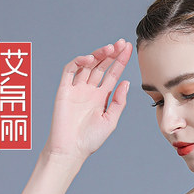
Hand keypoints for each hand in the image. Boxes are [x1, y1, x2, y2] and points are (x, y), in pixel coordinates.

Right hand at [42, 39, 132, 162]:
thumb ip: (118, 102)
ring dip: (98, 55)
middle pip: (101, 66)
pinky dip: (79, 62)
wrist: (72, 150)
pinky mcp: (64, 90)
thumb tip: (126, 83)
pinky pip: (70, 70)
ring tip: (110, 49)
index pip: (112, 74)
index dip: (120, 61)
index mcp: (101, 97)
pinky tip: (90, 59)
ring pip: (87, 65)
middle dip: (111, 54)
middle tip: (122, 44)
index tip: (129, 49)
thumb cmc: (90, 139)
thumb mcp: (110, 120)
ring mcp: (77, 89)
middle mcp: (89, 90)